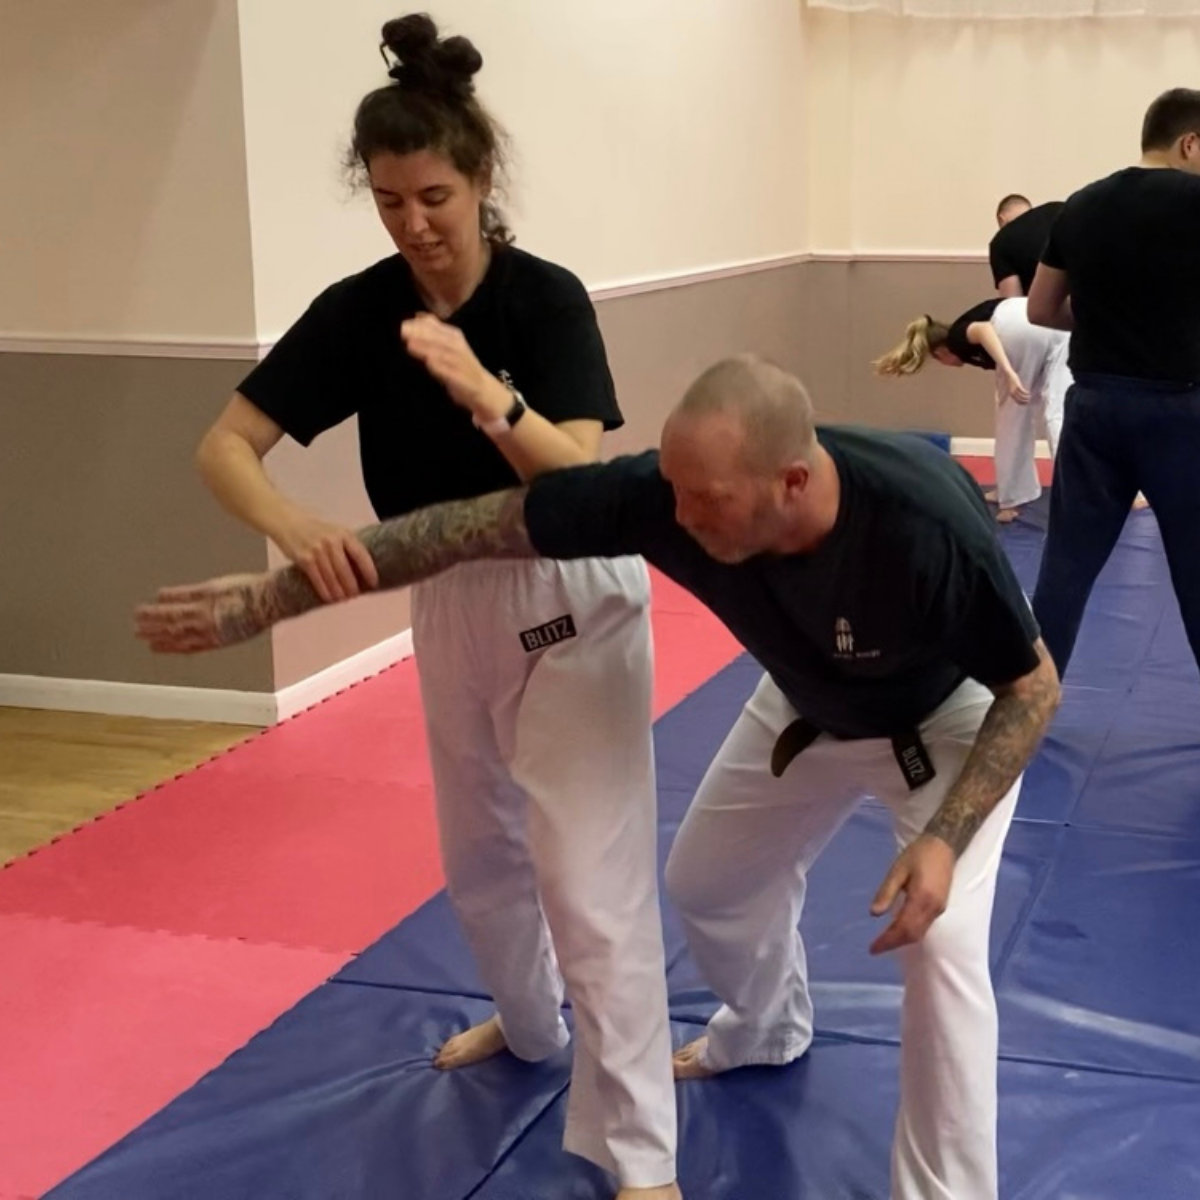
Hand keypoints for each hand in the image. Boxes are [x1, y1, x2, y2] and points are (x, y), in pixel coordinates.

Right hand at [134, 573, 271, 653]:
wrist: (271, 600)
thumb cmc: (260, 615)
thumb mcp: (238, 633)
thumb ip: (218, 636)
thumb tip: (205, 637)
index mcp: (215, 640)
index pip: (185, 646)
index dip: (167, 647)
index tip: (152, 646)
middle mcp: (207, 627)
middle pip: (174, 631)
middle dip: (154, 631)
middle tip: (137, 630)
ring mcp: (207, 609)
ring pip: (174, 614)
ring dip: (154, 614)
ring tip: (139, 613)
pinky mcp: (209, 591)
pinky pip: (184, 594)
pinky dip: (170, 595)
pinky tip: (158, 595)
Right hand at [271, 511, 377, 602]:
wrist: (288, 522)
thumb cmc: (316, 531)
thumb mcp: (335, 533)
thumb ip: (347, 547)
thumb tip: (360, 572)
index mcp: (344, 534)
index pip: (361, 555)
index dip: (369, 571)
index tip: (374, 583)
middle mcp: (332, 542)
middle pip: (345, 570)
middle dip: (352, 586)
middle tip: (355, 597)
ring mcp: (317, 550)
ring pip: (332, 577)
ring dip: (339, 592)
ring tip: (344, 600)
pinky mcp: (304, 559)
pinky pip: (317, 579)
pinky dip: (325, 591)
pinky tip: (330, 599)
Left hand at [401, 313, 508, 418]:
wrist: (483, 389)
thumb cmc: (460, 365)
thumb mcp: (448, 344)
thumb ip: (434, 330)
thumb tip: (418, 315)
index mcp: (454, 336)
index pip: (435, 326)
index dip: (419, 324)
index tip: (403, 324)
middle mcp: (458, 347)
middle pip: (438, 338)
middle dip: (421, 334)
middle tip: (402, 331)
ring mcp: (461, 363)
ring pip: (443, 354)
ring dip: (427, 349)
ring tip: (410, 345)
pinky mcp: (463, 379)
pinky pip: (451, 373)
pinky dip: (440, 368)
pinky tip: (429, 364)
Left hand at [868, 834, 954, 954]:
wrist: (943, 845)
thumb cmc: (918, 854)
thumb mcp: (897, 870)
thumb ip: (886, 892)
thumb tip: (874, 914)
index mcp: (921, 898)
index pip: (903, 927)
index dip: (888, 940)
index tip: (873, 948)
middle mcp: (933, 908)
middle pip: (913, 935)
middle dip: (894, 944)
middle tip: (875, 948)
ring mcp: (939, 909)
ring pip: (920, 933)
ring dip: (902, 940)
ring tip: (884, 942)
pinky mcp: (940, 907)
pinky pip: (924, 927)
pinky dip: (910, 933)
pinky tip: (898, 930)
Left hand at [1005, 371, 1030, 402]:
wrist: (1008, 375)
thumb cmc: (1010, 380)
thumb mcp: (1012, 387)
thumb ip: (1014, 391)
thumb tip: (1017, 393)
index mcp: (1011, 394)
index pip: (1017, 401)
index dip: (1022, 403)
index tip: (1026, 403)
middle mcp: (1012, 393)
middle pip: (1019, 400)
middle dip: (1024, 401)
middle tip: (1029, 401)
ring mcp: (1015, 390)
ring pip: (1021, 396)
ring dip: (1026, 397)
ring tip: (1030, 397)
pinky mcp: (1017, 386)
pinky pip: (1022, 391)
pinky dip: (1026, 393)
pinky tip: (1028, 393)